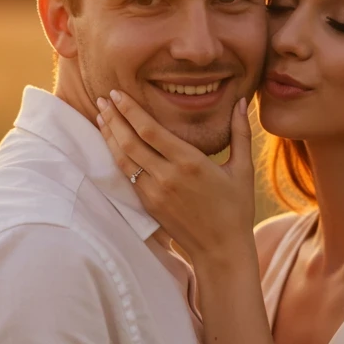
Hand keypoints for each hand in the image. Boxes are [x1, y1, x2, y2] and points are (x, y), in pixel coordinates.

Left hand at [96, 90, 255, 267]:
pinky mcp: (149, 205)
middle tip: (103, 99)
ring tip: (101, 116)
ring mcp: (155, 192)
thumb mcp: (243, 169)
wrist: (221, 249)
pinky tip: (112, 144)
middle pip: (130, 142)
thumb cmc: (236, 208)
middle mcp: (168, 176)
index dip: (130, 110)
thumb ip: (240, 133)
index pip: (150, 130)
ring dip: (110, 136)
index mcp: (190, 162)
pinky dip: (116, 157)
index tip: (117, 94)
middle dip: (114, 118)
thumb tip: (242, 101)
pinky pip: (127, 176)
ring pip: (123, 159)